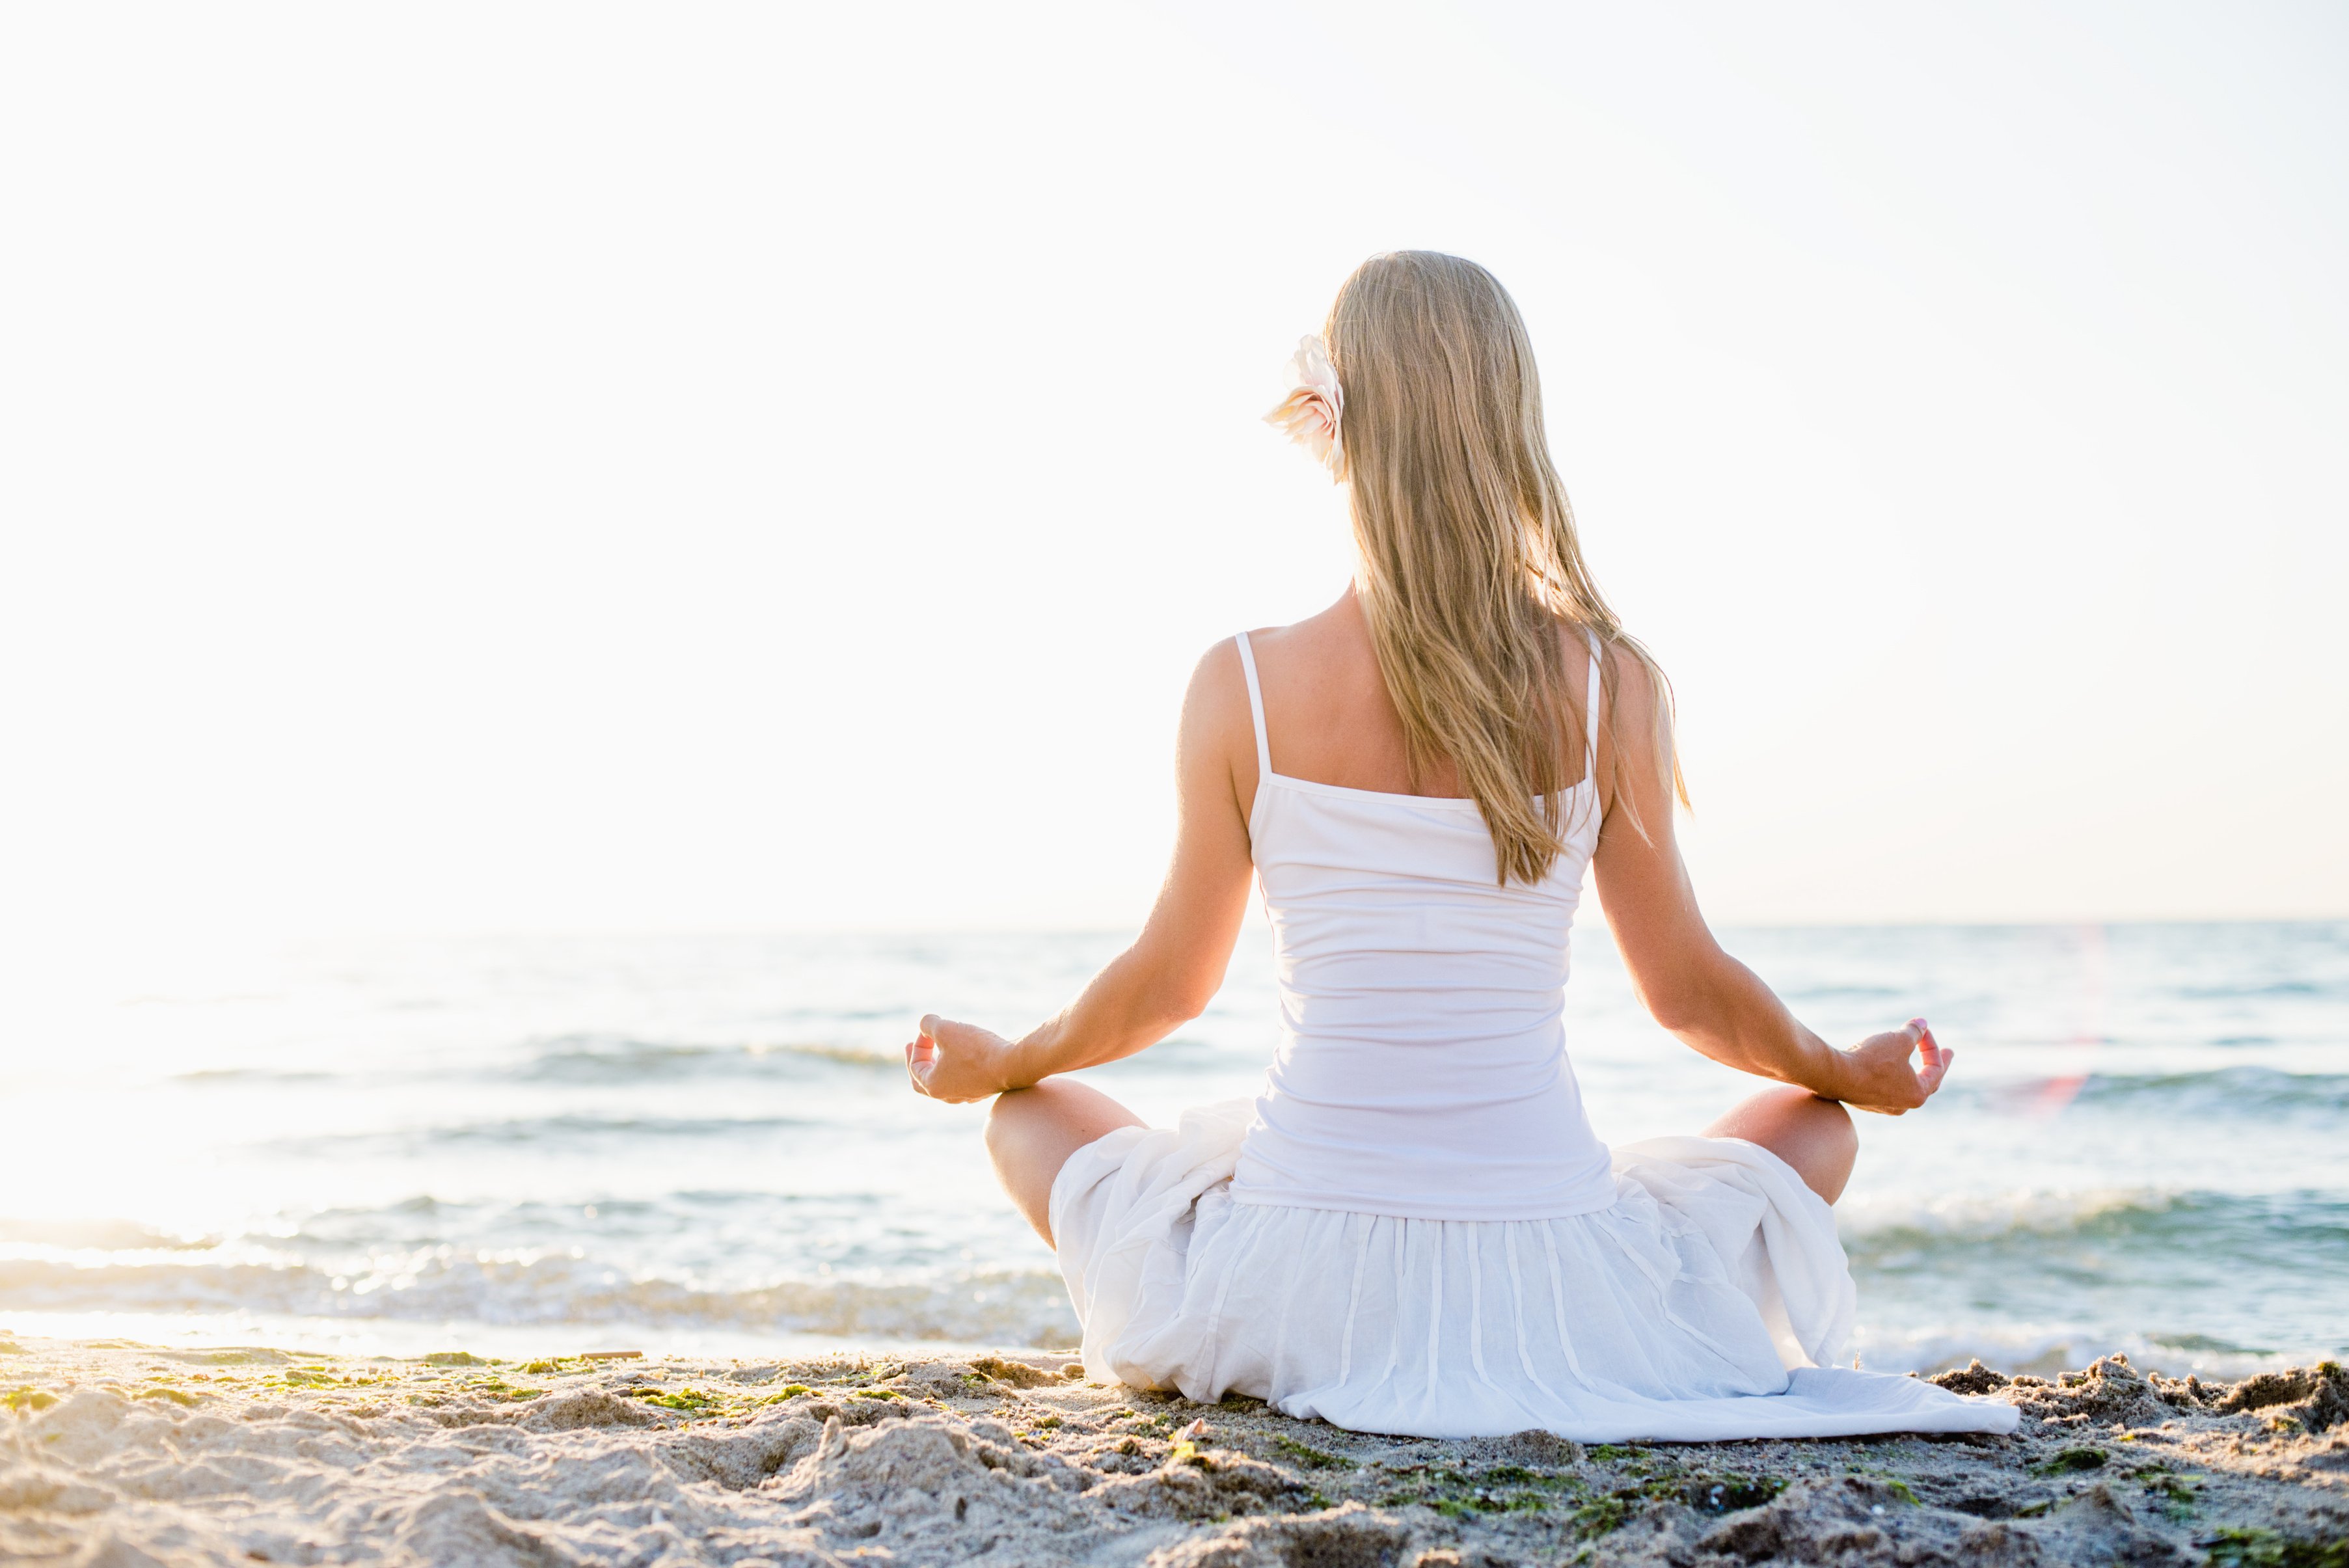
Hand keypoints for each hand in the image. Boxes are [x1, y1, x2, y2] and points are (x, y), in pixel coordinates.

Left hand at [905, 1014, 1017, 1103]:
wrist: (1012, 1063)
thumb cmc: (976, 1049)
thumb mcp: (946, 1029)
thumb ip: (928, 1023)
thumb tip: (926, 1024)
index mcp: (933, 1085)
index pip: (915, 1065)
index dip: (918, 1043)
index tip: (929, 1029)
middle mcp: (948, 1095)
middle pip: (923, 1081)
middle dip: (919, 1060)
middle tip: (913, 1045)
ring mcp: (966, 1095)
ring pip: (944, 1082)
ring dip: (938, 1065)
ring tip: (941, 1050)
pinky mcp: (983, 1090)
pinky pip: (962, 1082)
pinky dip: (956, 1070)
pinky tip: (961, 1060)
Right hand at [1825, 1018, 1951, 1115]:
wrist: (1834, 1075)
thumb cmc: (1871, 1060)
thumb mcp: (1898, 1039)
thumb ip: (1914, 1032)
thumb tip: (1921, 1024)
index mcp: (1918, 1094)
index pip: (1935, 1069)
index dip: (1933, 1046)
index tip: (1924, 1028)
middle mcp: (1903, 1105)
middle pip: (1925, 1082)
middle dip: (1933, 1064)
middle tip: (1947, 1053)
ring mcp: (1883, 1106)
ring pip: (1903, 1085)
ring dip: (1908, 1068)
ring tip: (1908, 1056)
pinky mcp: (1865, 1101)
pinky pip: (1884, 1086)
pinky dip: (1889, 1073)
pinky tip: (1883, 1064)